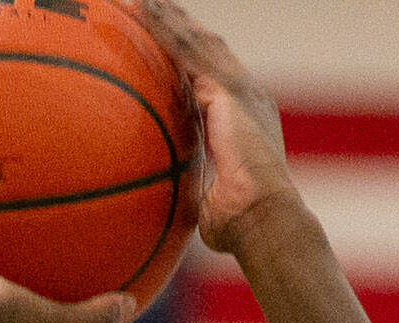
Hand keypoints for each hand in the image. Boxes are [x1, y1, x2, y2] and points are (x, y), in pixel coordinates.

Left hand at [130, 0, 299, 255]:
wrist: (264, 218)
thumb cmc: (238, 225)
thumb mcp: (208, 201)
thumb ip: (193, 191)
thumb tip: (168, 210)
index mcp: (240, 117)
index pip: (207, 78)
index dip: (184, 59)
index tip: (160, 46)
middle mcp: (244, 94)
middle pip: (203, 48)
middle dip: (175, 26)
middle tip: (143, 8)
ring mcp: (238, 87)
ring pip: (195, 39)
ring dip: (165, 17)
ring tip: (135, 1)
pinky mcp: (227, 89)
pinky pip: (187, 49)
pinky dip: (163, 28)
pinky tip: (140, 10)